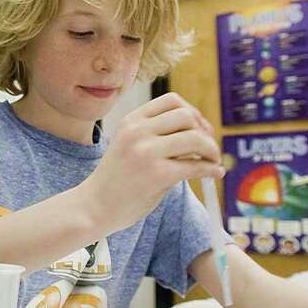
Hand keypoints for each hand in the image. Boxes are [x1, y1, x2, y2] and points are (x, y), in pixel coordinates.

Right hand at [80, 92, 223, 234]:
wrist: (94, 207)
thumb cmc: (116, 180)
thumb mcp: (128, 145)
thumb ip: (156, 135)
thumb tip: (202, 133)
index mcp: (131, 121)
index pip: (172, 100)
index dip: (192, 112)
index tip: (199, 129)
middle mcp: (138, 131)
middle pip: (187, 117)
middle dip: (205, 131)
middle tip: (208, 149)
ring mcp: (146, 152)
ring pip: (195, 138)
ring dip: (211, 150)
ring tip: (212, 162)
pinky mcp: (157, 174)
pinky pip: (196, 165)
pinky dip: (211, 169)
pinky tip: (213, 174)